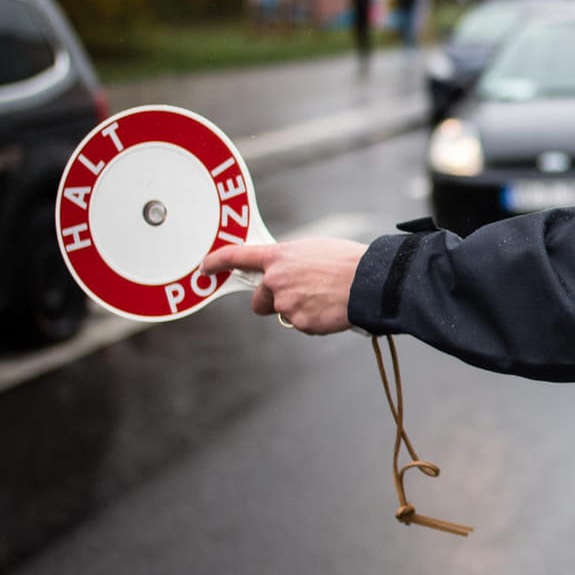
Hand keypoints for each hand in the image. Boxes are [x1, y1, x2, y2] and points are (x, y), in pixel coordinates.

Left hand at [201, 237, 367, 334]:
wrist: (369, 282)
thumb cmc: (348, 260)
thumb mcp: (315, 249)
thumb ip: (291, 260)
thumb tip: (285, 271)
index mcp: (279, 257)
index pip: (237, 256)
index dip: (217, 262)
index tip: (204, 267)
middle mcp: (276, 280)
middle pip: (259, 300)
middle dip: (273, 302)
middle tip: (299, 296)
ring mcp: (286, 304)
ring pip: (285, 313)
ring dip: (301, 309)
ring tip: (327, 297)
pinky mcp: (301, 322)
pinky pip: (303, 324)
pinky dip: (315, 320)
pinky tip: (332, 309)